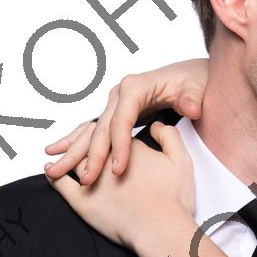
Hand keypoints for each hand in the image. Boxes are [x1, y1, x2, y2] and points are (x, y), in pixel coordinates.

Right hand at [43, 57, 211, 183]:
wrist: (190, 75)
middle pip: (102, 128)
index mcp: (136, 87)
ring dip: (77, 152)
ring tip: (59, 171)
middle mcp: (120, 94)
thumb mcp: (196, 89)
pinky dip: (79, 143)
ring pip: (93, 131)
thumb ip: (192, 99)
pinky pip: (96, 131)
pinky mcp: (117, 113)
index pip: (122, 121)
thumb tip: (190, 108)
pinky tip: (61, 154)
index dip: (119, 146)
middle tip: (88, 180)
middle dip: (94, 156)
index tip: (118, 170)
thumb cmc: (193, 82)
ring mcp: (116, 103)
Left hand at [47, 121, 196, 252]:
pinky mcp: (81, 201)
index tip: (104, 133)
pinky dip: (53, 175)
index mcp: (128, 146)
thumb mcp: (181, 161)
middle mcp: (105, 158)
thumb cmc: (174, 200)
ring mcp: (91, 179)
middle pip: (88, 141)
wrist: (161, 229)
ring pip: (72, 159)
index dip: (107, 132)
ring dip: (63, 155)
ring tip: (56, 153)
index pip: (112, 131)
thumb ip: (169, 137)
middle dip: (81, 137)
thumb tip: (156, 124)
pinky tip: (50, 171)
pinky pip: (60, 184)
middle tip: (74, 138)